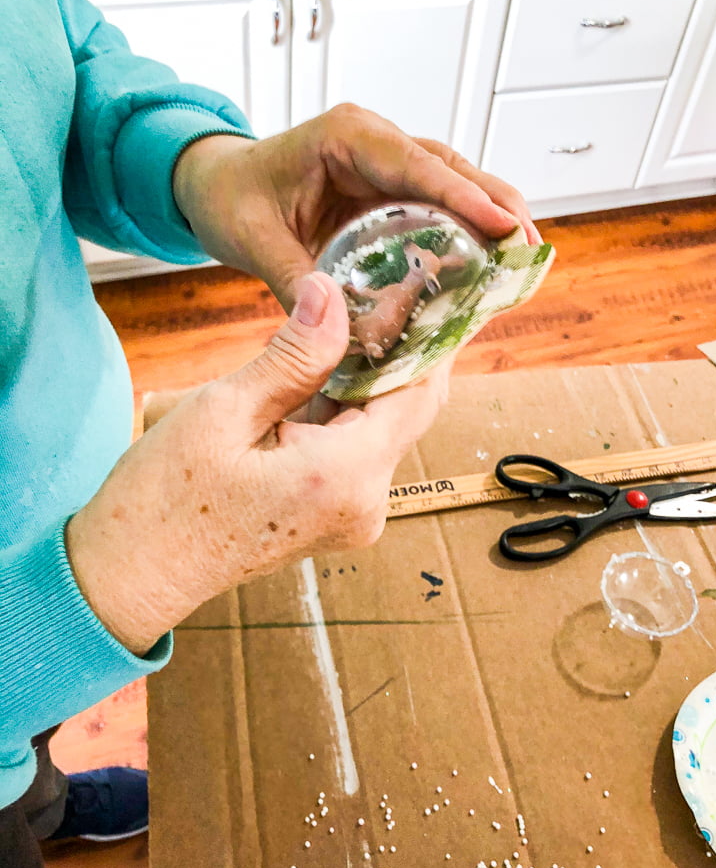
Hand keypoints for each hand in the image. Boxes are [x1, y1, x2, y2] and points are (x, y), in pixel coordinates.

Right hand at [66, 273, 447, 655]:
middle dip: (389, 354)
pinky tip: (309, 382)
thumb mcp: (225, 410)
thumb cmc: (166, 500)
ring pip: (380, 429)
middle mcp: (366, 503)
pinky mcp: (336, 517)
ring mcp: (354, 516)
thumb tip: (331, 294)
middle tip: (368, 294)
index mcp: (346, 475)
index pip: (420, 393)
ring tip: (329, 331)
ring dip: (359, 383)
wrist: (136, 576)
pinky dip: (341, 414)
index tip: (420, 292)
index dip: (426, 340)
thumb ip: (293, 355)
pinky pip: (357, 452)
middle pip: (405, 411)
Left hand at [172, 103, 539, 310]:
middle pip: (449, 167)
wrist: (216, 186)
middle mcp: (373, 142)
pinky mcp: (386, 190)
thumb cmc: (232, 198)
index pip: (414, 163)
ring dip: (489, 215)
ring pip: (451, 183)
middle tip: (532, 246)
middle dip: (495, 203)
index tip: (503, 225)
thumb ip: (294, 280)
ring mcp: (384, 164)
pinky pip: (433, 205)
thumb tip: (335, 326)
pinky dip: (463, 229)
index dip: (463, 195)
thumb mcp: (255, 240)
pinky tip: (486, 262)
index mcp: (344, 136)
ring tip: (524, 255)